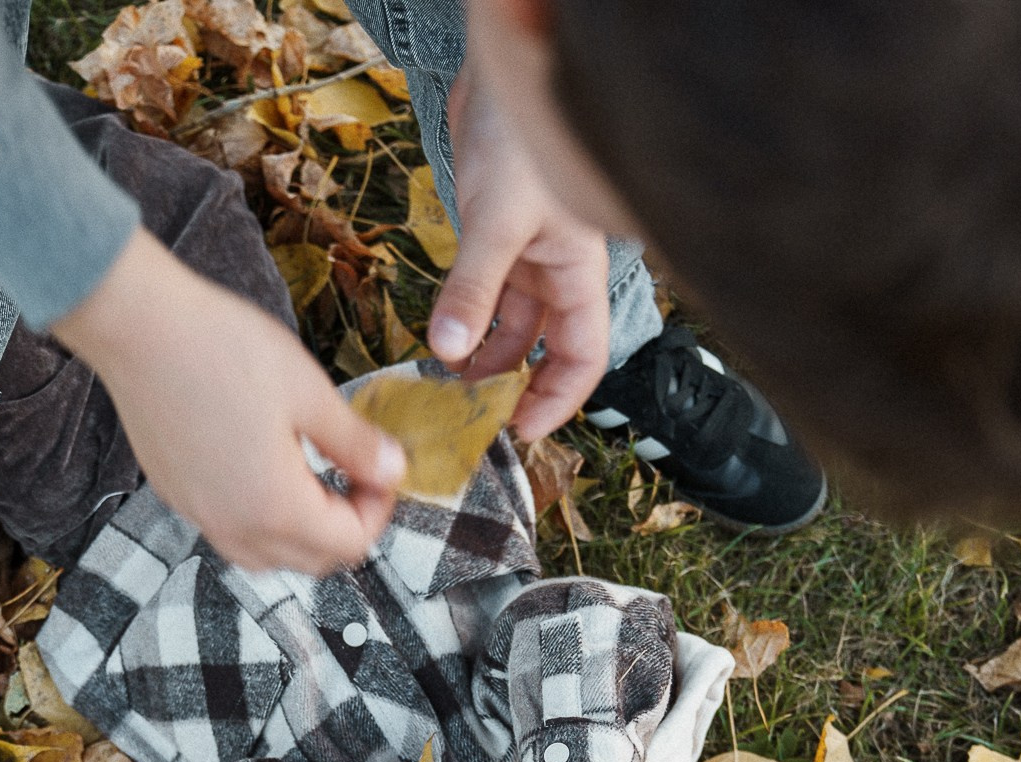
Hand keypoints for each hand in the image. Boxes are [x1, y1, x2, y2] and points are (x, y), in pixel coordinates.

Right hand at [55, 229, 404, 574]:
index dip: (379, 510)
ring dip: (302, 532)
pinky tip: (265, 470)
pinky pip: (229, 532)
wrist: (138, 326)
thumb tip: (393, 471)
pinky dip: (260, 520)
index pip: (350, 545)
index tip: (382, 468)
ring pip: (267, 556)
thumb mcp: (309, 392)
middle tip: (356, 473)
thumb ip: (355, 444)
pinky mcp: (175, 495)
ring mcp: (198, 514)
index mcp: (276, 507)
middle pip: (312, 562)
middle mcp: (234, 526)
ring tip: (313, 477)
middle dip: (345, 526)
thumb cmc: (223, 349)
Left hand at [428, 65, 609, 439]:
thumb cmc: (525, 137)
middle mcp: (556, 274)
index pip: (582, 358)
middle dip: (512, 385)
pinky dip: (462, 320)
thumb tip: (451, 350)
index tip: (518, 430)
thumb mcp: (496, 221)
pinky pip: (481, 295)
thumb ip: (473, 288)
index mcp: (577, 276)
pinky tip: (438, 340)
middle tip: (471, 418)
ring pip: (509, 326)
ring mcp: (524, 257)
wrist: (504, 71)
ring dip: (482, 357)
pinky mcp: (491, 238)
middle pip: (544, 349)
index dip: (557, 400)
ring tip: (446, 385)